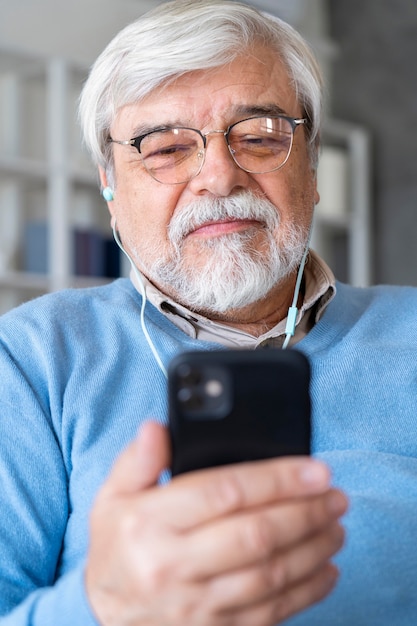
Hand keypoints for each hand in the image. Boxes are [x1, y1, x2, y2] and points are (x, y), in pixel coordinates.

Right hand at [86, 421, 346, 625]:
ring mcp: (196, 606)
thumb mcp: (112, 495)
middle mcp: (172, 566)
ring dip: (313, 548)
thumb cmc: (118, 545)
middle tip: (335, 495)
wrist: (104, 614)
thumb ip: (138, 459)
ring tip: (336, 524)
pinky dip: (307, 590)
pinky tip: (326, 568)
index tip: (315, 469)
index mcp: (148, 523)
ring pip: (270, 575)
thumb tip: (158, 427)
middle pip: (256, 535)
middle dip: (306, 512)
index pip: (224, 492)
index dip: (277, 478)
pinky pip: (271, 612)